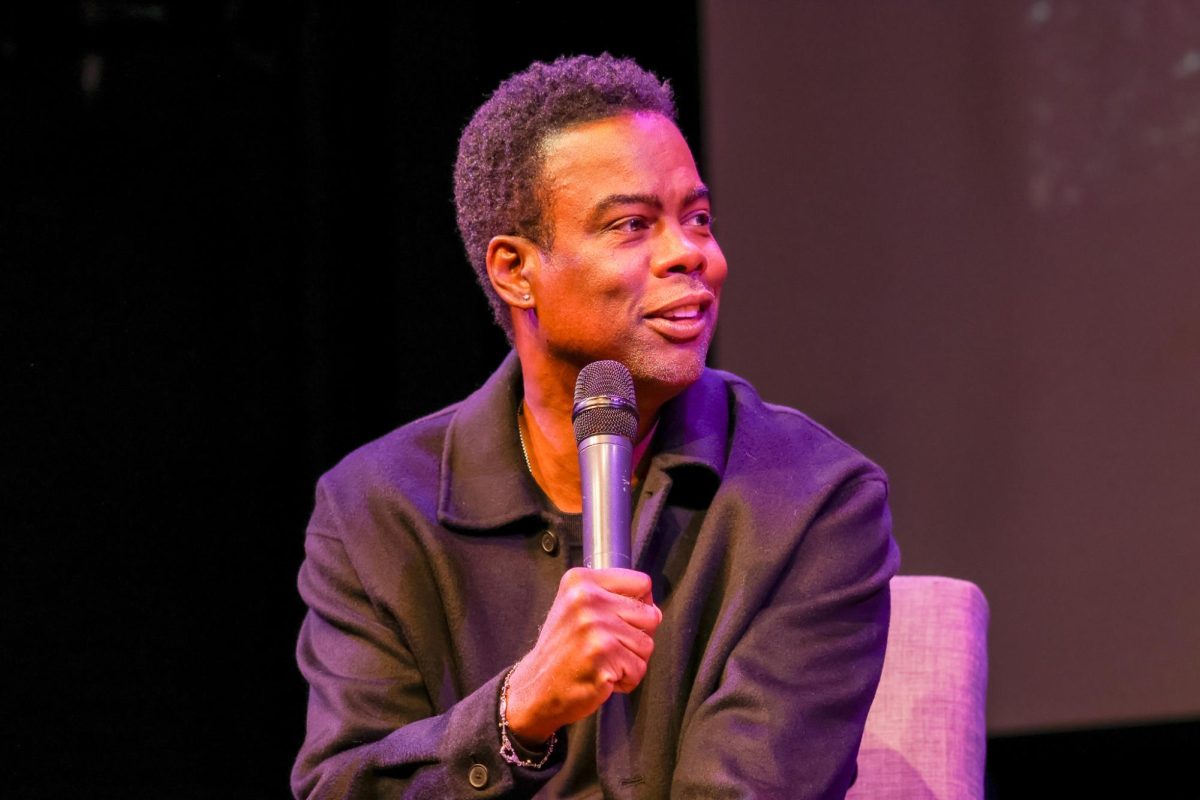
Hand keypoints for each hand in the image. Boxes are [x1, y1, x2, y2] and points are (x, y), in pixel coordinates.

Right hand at [504, 567, 661, 744]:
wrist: (536, 688)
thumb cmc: (562, 650)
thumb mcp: (576, 607)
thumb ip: (611, 598)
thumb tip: (654, 608)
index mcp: (581, 581)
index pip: (642, 583)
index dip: (641, 605)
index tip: (622, 620)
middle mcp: (586, 599)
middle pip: (650, 615)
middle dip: (636, 637)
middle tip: (607, 647)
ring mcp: (594, 628)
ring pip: (647, 644)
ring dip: (631, 661)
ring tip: (603, 662)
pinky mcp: (602, 656)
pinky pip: (638, 669)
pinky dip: (626, 680)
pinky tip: (602, 677)